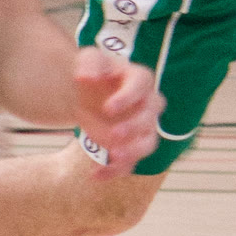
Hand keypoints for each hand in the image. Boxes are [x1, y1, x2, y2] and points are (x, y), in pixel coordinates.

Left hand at [73, 47, 162, 178]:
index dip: (127, 98)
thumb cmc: (93, 72)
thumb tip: (85, 77)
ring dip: (133, 153)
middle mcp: (147, 105)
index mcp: (140, 79)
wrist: (87, 94)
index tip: (107, 108)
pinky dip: (114, 171)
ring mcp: (142, 128)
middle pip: (149, 118)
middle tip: (113, 134)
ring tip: (113, 158)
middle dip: (133, 128)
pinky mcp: (131, 146)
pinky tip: (95, 175)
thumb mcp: (88, 60)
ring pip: (148, 143)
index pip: (141, 86)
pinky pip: (130, 162)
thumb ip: (88, 64)